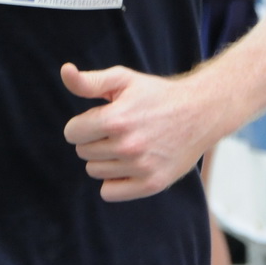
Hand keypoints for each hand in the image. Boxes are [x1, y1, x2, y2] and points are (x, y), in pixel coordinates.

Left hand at [61, 63, 219, 202]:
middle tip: (118, 129)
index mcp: (116, 119)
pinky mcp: (152, 184)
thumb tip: (65, 71)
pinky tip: (129, 165)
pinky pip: (110, 193)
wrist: (200, 112)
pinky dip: (114, 181)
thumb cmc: (157, 94)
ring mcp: (141, 167)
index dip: (82, 124)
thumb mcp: (123, 79)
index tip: (99, 118)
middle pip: (83, 152)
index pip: (72, 133)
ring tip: (127, 144)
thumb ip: (89, 81)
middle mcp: (128, 146)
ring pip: (95, 171)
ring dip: (105, 159)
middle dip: (94, 140)